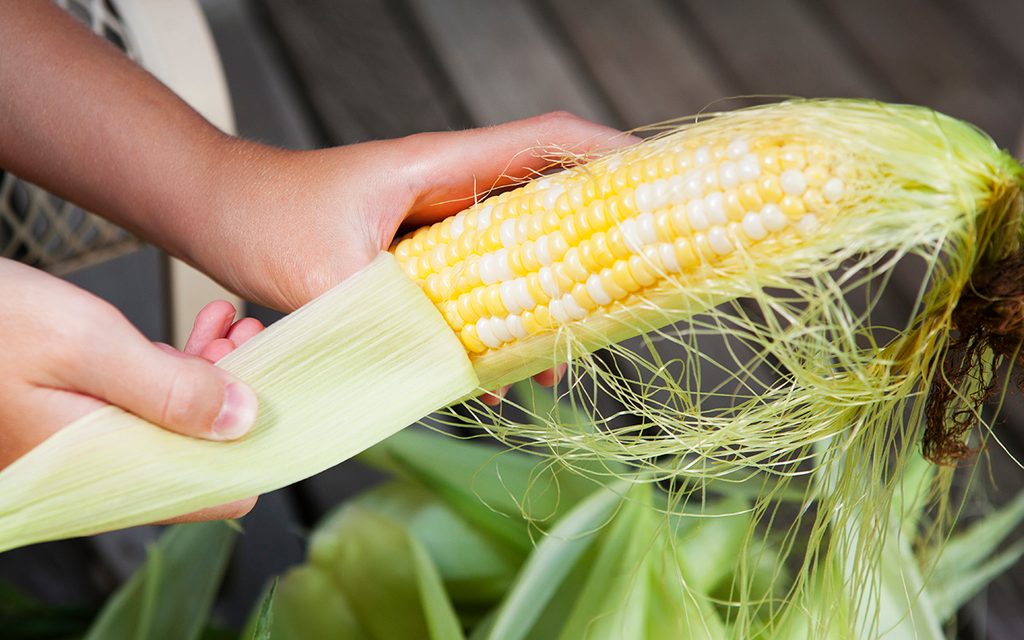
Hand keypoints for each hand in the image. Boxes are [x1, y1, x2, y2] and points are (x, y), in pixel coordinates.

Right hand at [0, 261, 257, 483]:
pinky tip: (200, 335)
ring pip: (176, 424)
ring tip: (235, 330)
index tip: (286, 403)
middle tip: (261, 344)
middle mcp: (97, 469)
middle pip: (197, 454)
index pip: (203, 496)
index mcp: (100, 471)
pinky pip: (147, 404)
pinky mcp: (80, 417)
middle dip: (240, 400)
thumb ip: (168, 389)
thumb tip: (242, 420)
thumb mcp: (86, 346)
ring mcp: (88, 444)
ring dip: (215, 378)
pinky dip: (178, 370)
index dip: (253, 452)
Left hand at [188, 114, 633, 397]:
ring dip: (542, 302)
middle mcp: (449, 187)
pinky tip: (496, 372)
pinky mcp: (420, 252)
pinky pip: (477, 283)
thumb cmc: (264, 218)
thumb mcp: (324, 276)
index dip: (608, 154)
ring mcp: (437, 219)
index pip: (544, 142)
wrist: (219, 211)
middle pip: (546, 201)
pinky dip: (496, 323)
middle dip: (592, 246)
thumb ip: (387, 321)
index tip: (661, 179)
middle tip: (627, 297)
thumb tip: (447, 377)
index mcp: (439, 167)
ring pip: (515, 252)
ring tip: (554, 365)